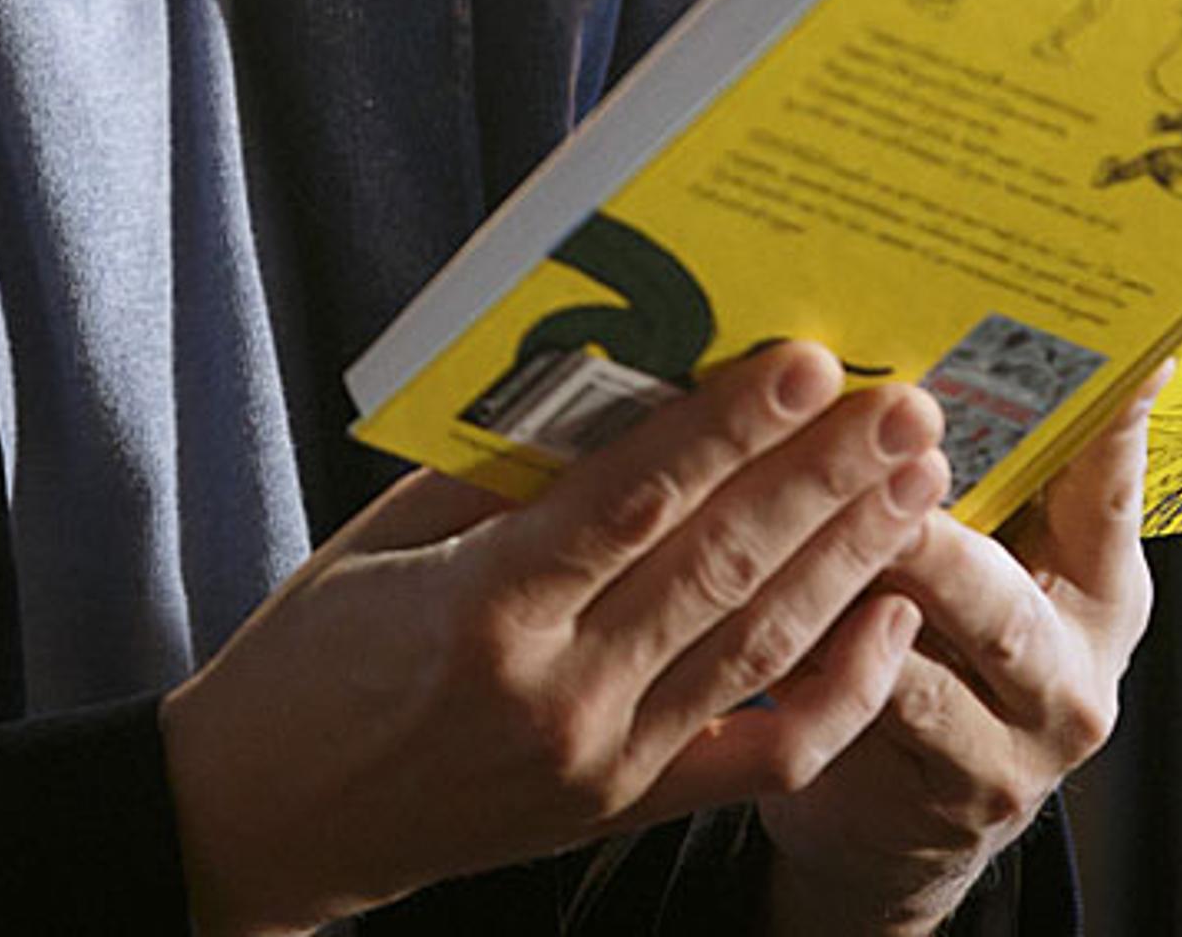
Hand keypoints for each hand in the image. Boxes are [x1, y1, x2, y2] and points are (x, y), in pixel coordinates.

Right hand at [158, 343, 951, 936]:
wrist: (267, 820)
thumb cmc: (311, 658)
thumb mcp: (381, 540)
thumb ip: (494, 470)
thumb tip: (610, 382)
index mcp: (480, 606)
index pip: (633, 500)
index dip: (729, 429)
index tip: (806, 360)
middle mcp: (555, 689)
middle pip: (719, 565)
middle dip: (822, 476)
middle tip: (905, 402)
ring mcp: (601, 759)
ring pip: (757, 645)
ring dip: (848, 555)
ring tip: (915, 479)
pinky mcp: (624, 806)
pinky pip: (761, 754)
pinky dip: (839, 691)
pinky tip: (888, 619)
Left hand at [754, 365, 1163, 936]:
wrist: (899, 815)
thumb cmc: (931, 642)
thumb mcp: (986, 562)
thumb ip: (978, 480)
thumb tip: (919, 337)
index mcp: (1100, 590)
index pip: (1107, 493)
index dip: (1113, 424)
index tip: (1126, 349)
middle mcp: (1073, 670)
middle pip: (1001, 592)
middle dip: (927, 529)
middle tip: (873, 461)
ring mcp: (1014, 745)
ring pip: (927, 657)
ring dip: (853, 586)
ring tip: (793, 528)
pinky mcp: (946, 794)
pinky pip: (869, 712)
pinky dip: (811, 656)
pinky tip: (757, 610)